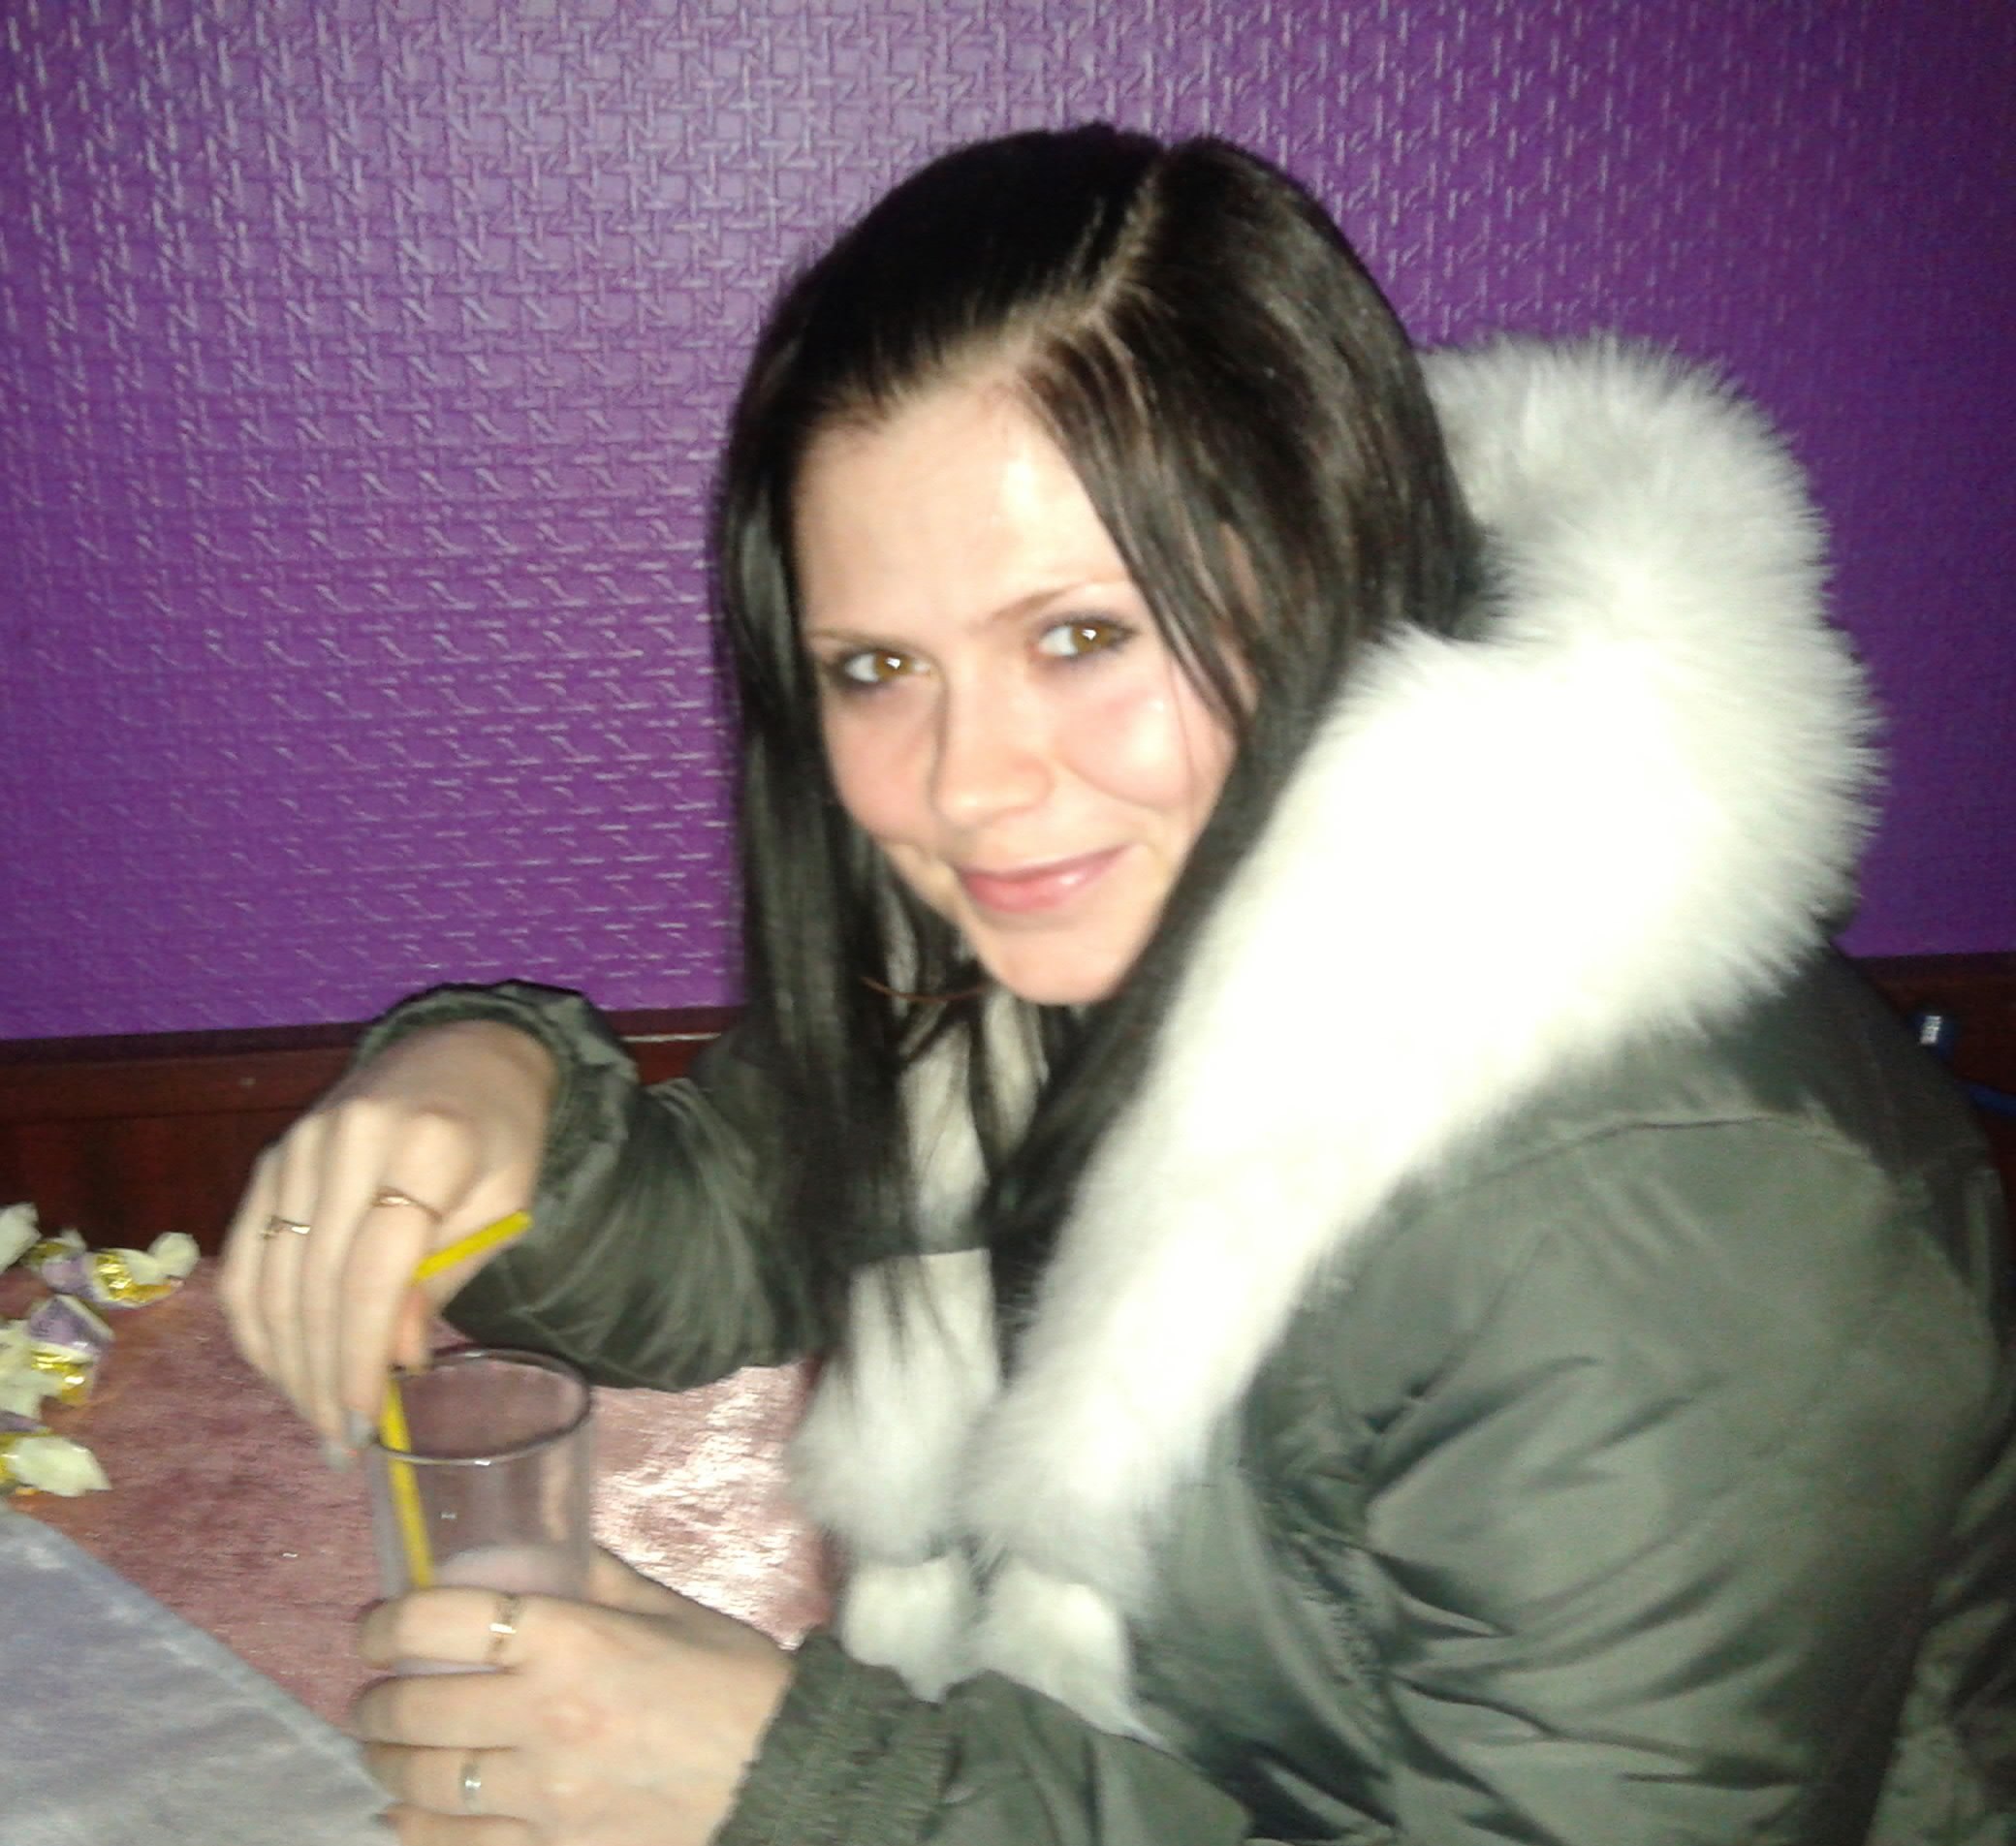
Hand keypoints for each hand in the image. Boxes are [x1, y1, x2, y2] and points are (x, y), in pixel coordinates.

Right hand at [219, 1020, 555, 1446]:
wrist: (465, 1052)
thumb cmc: (502, 1136)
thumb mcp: (505, 1205)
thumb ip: (446, 1279)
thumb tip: (393, 1362)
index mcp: (426, 1146)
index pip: (373, 1272)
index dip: (360, 1355)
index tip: (362, 1423)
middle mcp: (348, 1140)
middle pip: (315, 1283)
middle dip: (320, 1375)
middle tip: (337, 1443)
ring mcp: (298, 1145)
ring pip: (271, 1276)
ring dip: (284, 1360)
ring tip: (313, 1416)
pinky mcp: (272, 1156)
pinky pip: (246, 1253)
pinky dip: (256, 1318)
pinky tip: (281, 1365)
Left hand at [353, 1549, 793, 1845]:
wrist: (784, 1773)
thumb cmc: (732, 1680)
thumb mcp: (667, 1609)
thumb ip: (594, 1577)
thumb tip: (542, 1540)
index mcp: (570, 1642)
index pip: (438, 1623)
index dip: (386, 1624)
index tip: (375, 1628)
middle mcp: (542, 1719)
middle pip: (413, 1711)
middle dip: (375, 1703)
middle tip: (375, 1695)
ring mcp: (543, 1799)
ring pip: (423, 1787)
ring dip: (388, 1766)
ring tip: (386, 1752)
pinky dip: (417, 1830)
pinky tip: (408, 1816)